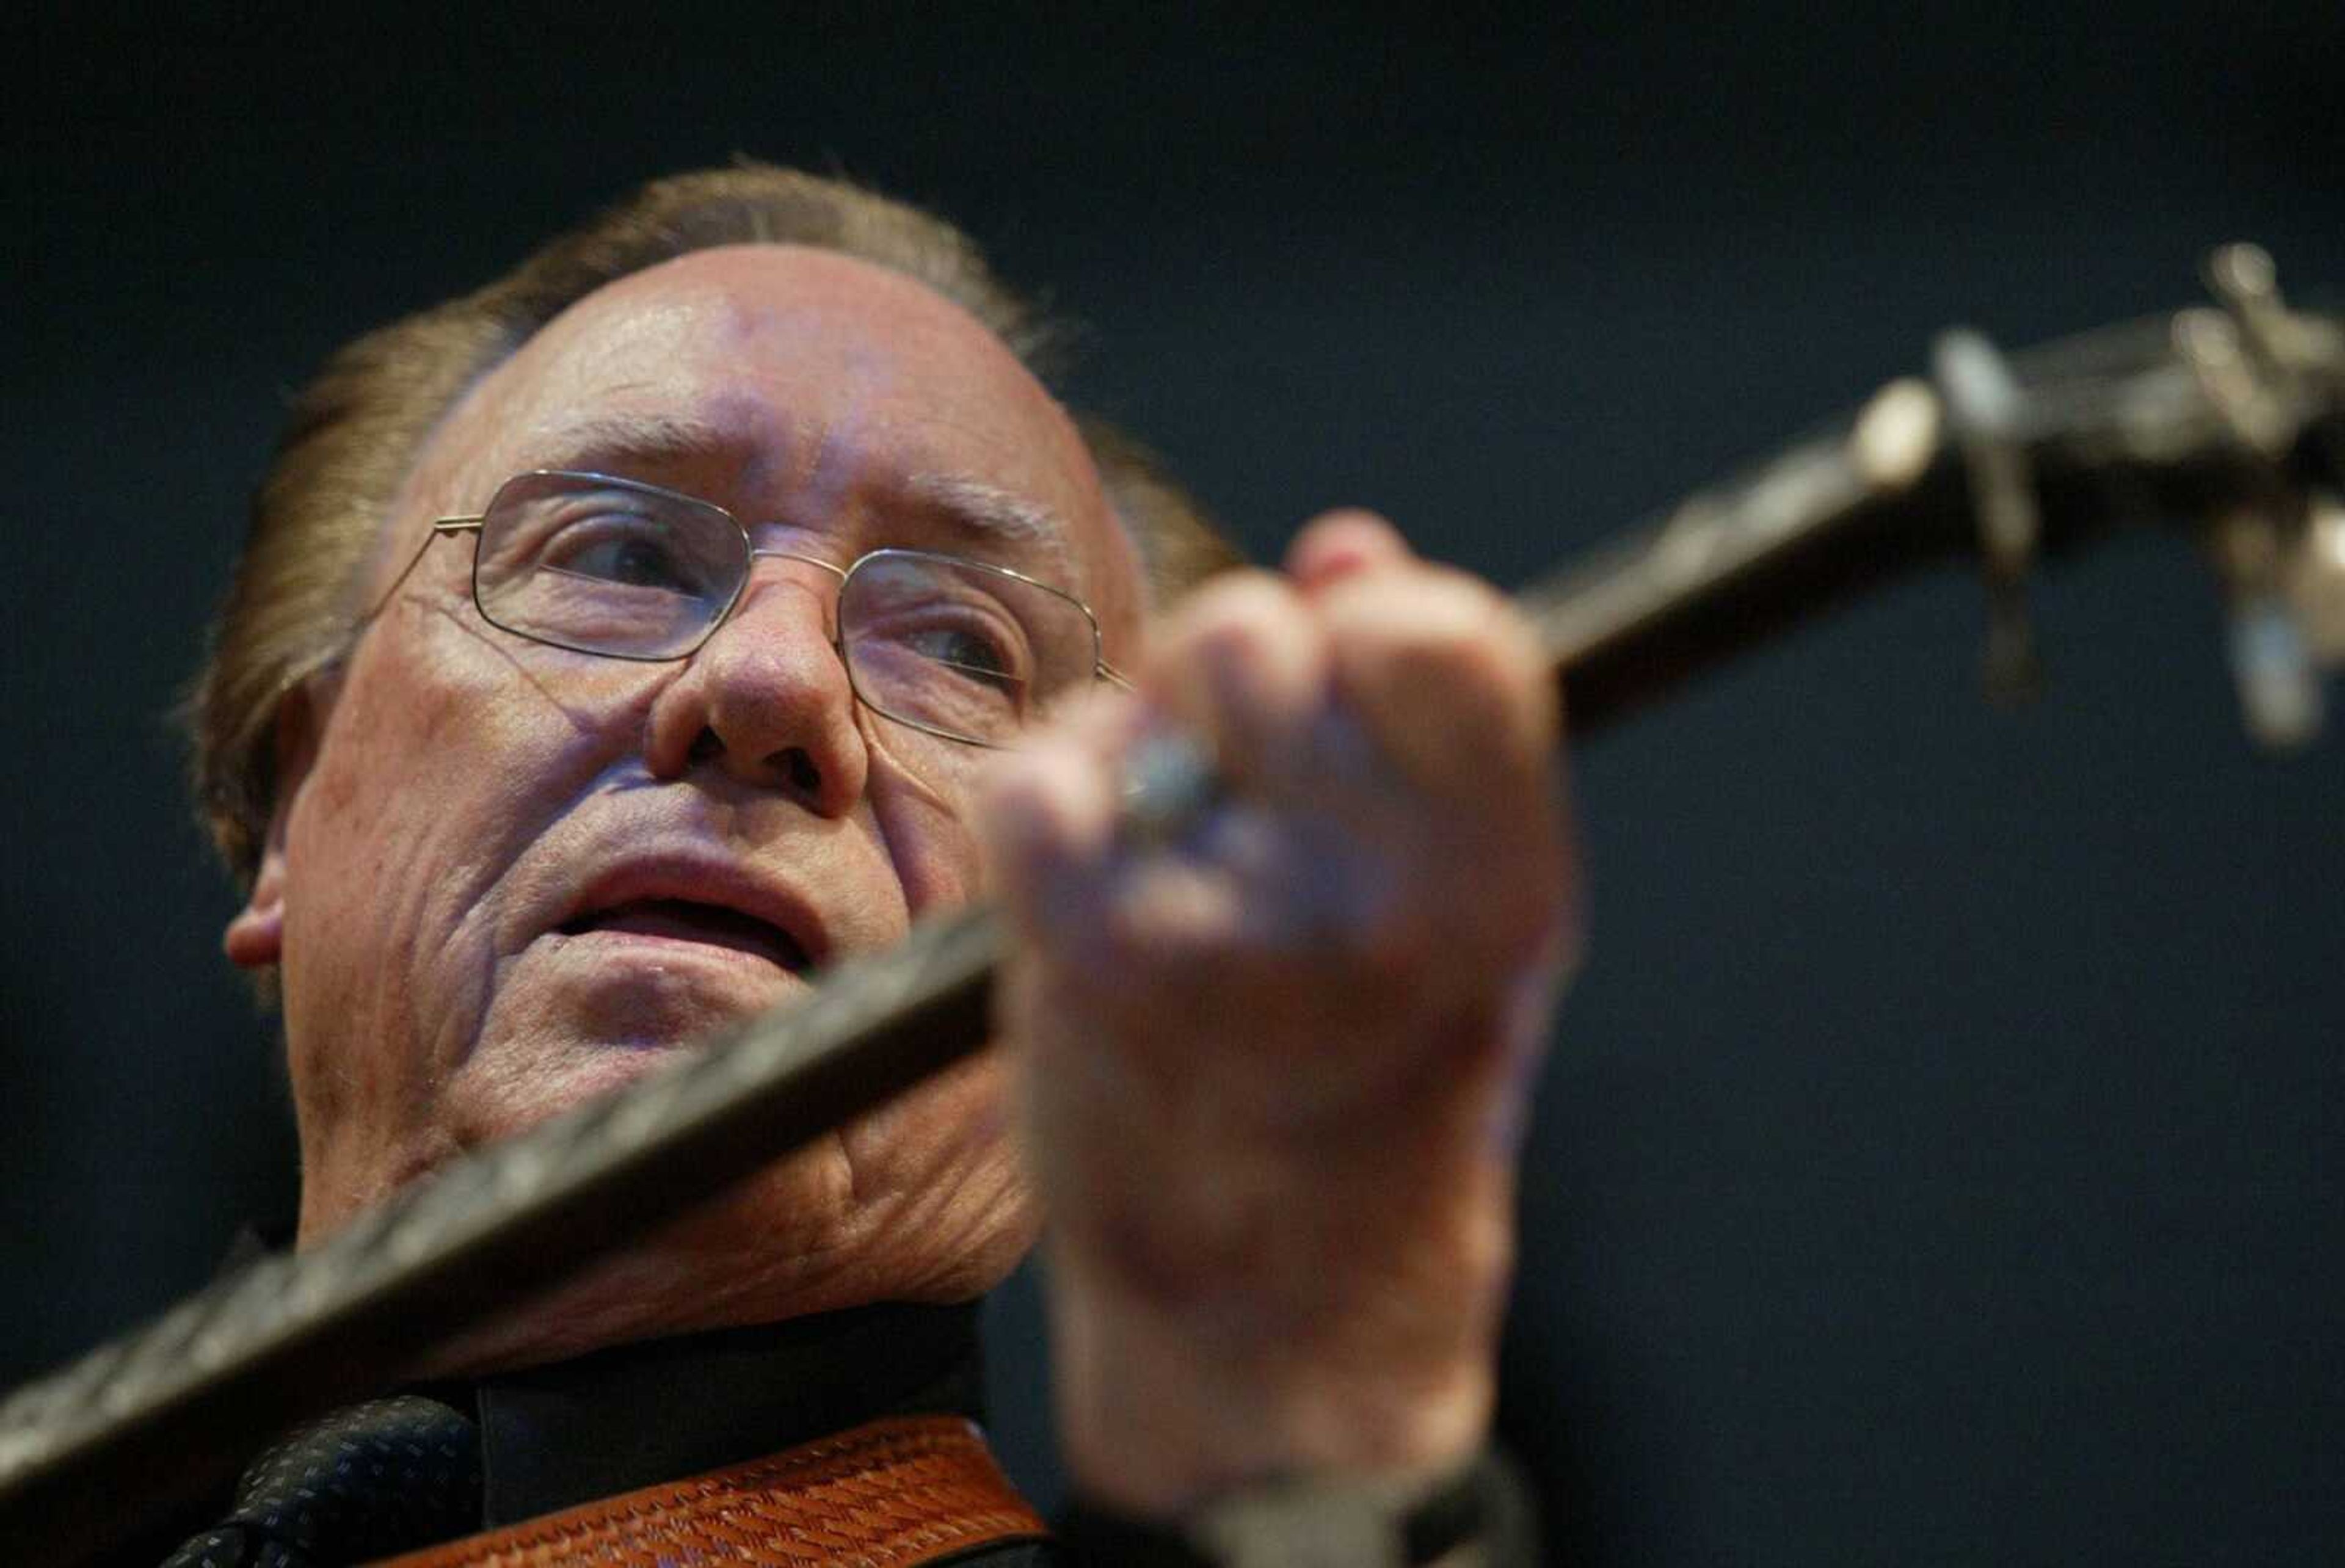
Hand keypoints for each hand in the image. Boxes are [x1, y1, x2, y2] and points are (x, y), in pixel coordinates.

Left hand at [983, 511, 1578, 1512]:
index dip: (1367, 623)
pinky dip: (1047, 821)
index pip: (1437, 631)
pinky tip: (1089, 900)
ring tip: (1172, 862)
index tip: (1342, 677)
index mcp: (1496, 867)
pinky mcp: (1097, 965)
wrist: (1286, 1308)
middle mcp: (1376, 889)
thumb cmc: (1375, 1085)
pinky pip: (1036, 782)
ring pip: (1133, 700)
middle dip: (1223, 680)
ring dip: (1134, 754)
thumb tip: (1348, 545)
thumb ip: (1427, 726)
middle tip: (1231, 781)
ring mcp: (1231, 924)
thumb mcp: (1462, 910)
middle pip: (1253, 631)